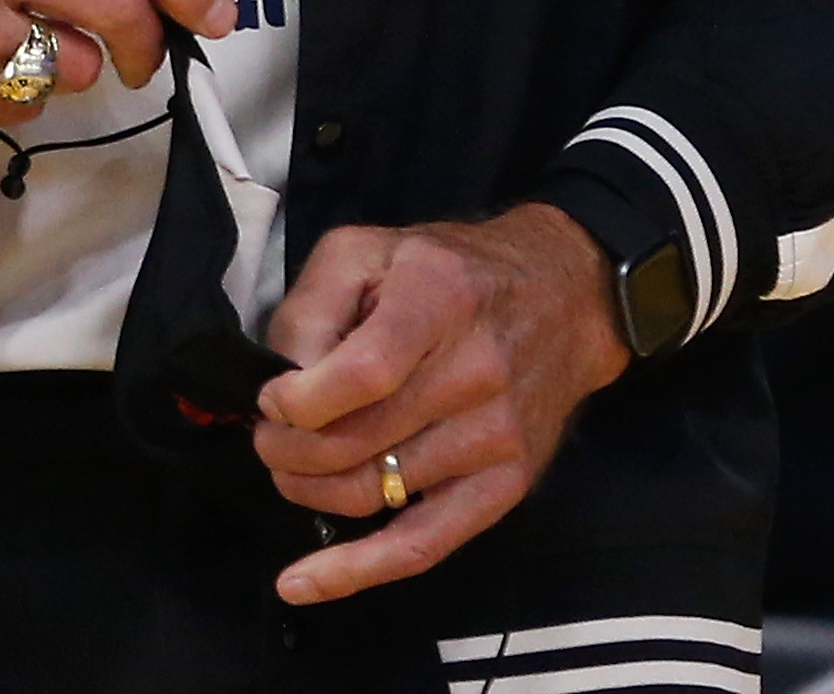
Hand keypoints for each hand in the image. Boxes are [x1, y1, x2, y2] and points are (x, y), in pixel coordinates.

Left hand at [254, 203, 627, 603]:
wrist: (564, 297)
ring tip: (292, 468)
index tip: (271, 399)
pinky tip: (301, 583)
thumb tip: (281, 382)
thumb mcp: (369, 250)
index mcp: (437, 300)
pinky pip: (422, 546)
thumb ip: (313, 306)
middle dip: (287, 450)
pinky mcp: (507, 484)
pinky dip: (354, 572)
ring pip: (374, 493)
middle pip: (357, 443)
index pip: (360, 375)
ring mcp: (496, 436)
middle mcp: (475, 371)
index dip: (296, 400)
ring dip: (310, 491)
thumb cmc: (449, 272)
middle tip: (269, 437)